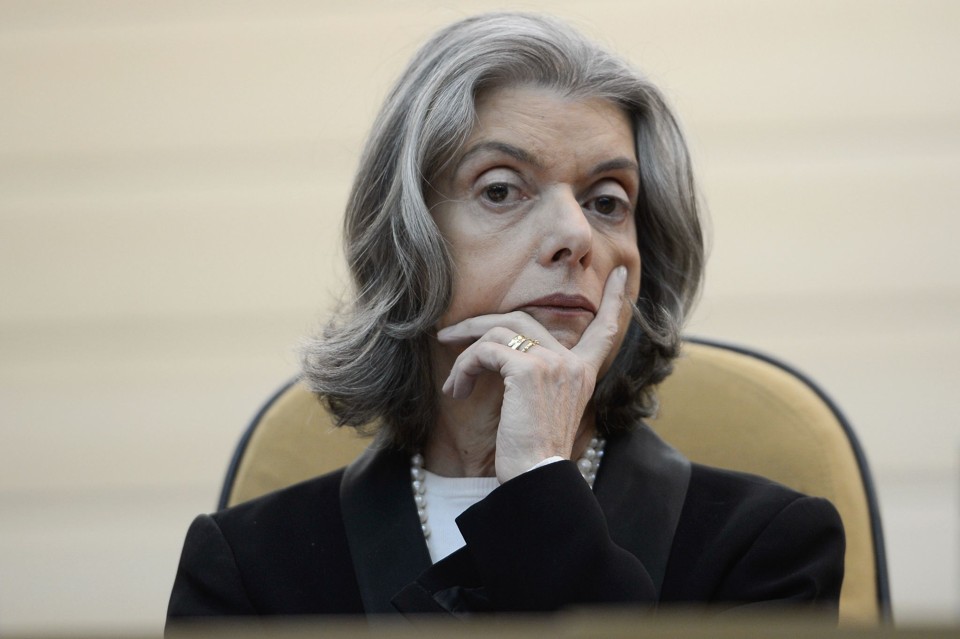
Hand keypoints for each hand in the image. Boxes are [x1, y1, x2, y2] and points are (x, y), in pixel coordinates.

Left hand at [435, 266, 627, 482]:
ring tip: (451, 378)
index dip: (616, 300)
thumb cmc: (534, 453)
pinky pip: (485, 351)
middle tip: (449, 334)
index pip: (605, 329)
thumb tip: (502, 355)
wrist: (536, 479)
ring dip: (466, 350)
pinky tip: (457, 390)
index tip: (622, 274)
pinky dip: (464, 367)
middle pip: (524, 319)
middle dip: (481, 324)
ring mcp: (552, 363)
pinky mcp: (527, 370)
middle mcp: (572, 363)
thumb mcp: (545, 409)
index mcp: (584, 373)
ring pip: (500, 330)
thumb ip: (540, 379)